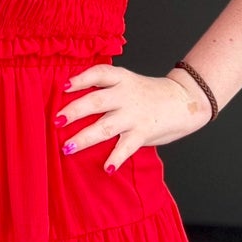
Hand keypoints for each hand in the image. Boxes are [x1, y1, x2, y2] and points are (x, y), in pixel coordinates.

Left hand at [56, 64, 213, 171]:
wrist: (185, 100)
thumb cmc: (150, 94)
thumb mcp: (128, 82)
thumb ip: (107, 90)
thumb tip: (75, 104)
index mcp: (121, 79)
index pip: (99, 73)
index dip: (81, 79)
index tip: (64, 86)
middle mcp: (126, 95)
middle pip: (96, 101)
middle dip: (74, 111)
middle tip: (56, 121)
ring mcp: (134, 115)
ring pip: (105, 126)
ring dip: (85, 138)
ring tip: (68, 148)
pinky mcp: (144, 132)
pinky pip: (127, 147)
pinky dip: (116, 158)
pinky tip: (107, 168)